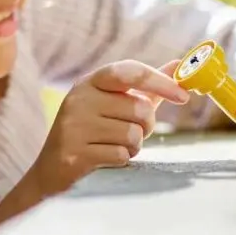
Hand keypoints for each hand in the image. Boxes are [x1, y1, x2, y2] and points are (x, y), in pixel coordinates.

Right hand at [26, 59, 189, 196]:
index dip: (159, 81)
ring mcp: (74, 126)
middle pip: (139, 108)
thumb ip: (147, 86)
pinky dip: (121, 159)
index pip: (130, 72)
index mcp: (91, 82)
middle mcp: (80, 99)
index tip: (183, 96)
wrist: (52, 170)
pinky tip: (105, 158)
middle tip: (133, 131)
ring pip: (133, 134)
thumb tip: (180, 64)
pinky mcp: (75, 153)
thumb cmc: (93, 132)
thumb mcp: (117, 103)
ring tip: (114, 145)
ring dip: (133, 145)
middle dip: (146, 126)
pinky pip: (120, 155)